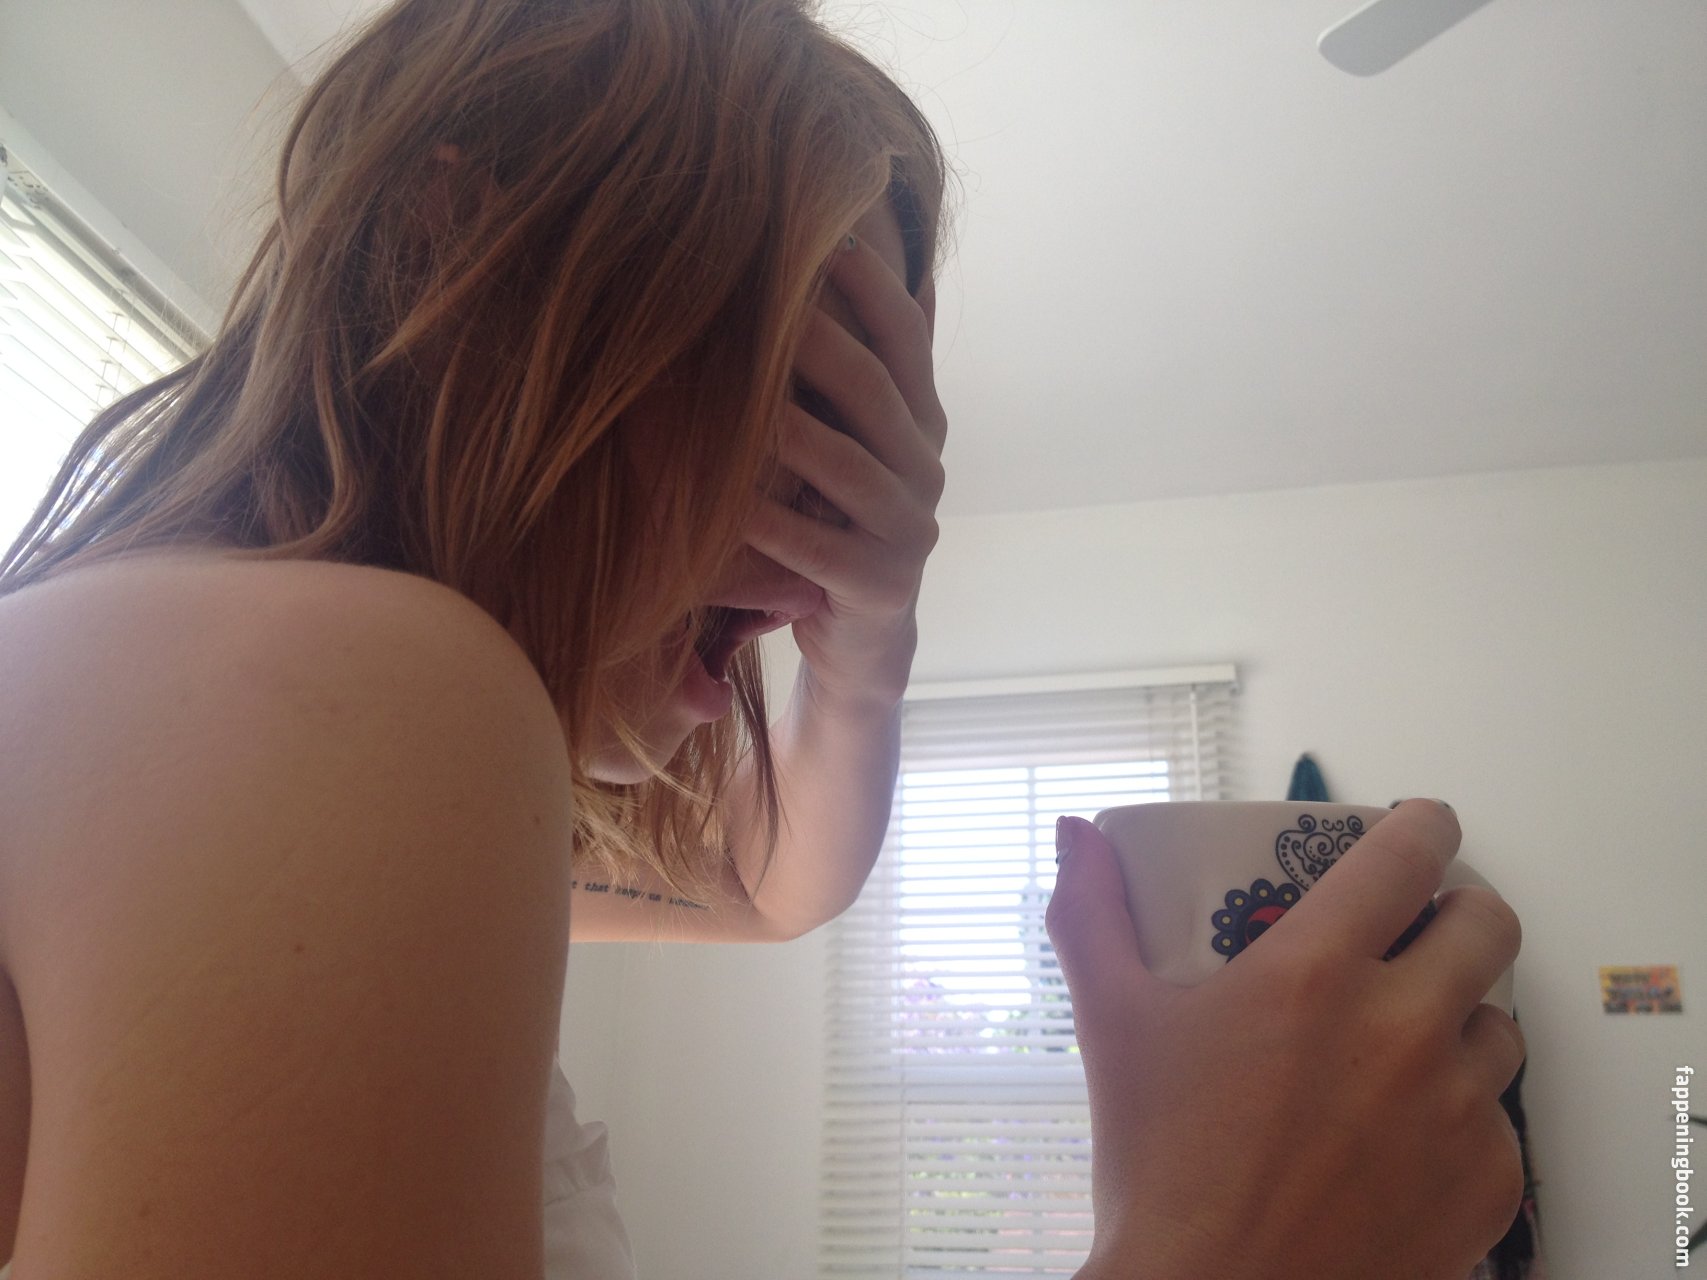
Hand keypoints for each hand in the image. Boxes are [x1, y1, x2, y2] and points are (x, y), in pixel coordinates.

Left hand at [740, 233, 946, 712]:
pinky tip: (723, 496)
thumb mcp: (863, 442)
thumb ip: (875, 369)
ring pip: (848, 467)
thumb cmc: (842, 522)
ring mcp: (909, 534)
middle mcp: (926, 472)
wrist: (861, 639)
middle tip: (763, 294)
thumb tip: (905, 273)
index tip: (823, 234)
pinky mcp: (877, 588)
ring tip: (734, 386)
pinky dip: (769, 520)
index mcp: (922, 426)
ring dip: (790, 425)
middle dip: (821, 341)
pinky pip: (817, 548)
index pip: (906, 341)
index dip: (870, 287)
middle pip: (875, 392)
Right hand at [1049, 799, 1525, 1279]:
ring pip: (1500, 1027)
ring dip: (1461, 1019)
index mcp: (1313, 972)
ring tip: (1402, 1047)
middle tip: (1418, 933)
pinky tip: (1399, 1138)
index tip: (1417, 826)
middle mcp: (1402, 1029)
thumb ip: (1091, 916)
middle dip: (1460, 913)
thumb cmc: (1160, 1167)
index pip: (1409, 855)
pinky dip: (1460, 1117)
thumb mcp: (1112, 1026)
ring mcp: (1454, 1109)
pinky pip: (1500, 1122)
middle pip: (1489, 925)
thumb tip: (1077, 836)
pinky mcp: (1489, 1183)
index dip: (1423, 825)